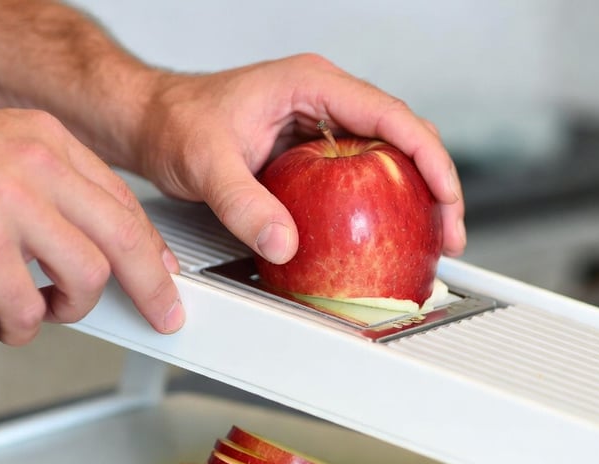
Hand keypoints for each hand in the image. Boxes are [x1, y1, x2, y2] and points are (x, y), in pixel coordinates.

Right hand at [0, 104, 183, 345]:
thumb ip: (46, 182)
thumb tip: (90, 231)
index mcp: (45, 140)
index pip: (121, 200)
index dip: (150, 246)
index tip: (163, 272)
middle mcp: (35, 166)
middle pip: (125, 237)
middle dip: (151, 285)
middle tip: (161, 313)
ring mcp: (9, 207)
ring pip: (88, 276)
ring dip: (74, 308)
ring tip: (47, 310)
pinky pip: (29, 308)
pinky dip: (22, 327)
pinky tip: (5, 322)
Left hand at [131, 53, 466, 264]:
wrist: (150, 121)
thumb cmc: (174, 122)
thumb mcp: (206, 162)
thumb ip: (242, 203)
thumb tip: (284, 243)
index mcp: (312, 85)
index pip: (391, 116)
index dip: (429, 157)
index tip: (445, 197)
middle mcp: (325, 101)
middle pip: (405, 136)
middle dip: (437, 185)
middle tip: (448, 233)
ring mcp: (322, 126)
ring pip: (390, 157)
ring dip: (416, 197)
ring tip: (431, 239)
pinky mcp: (314, 152)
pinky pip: (363, 175)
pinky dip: (384, 205)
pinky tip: (389, 235)